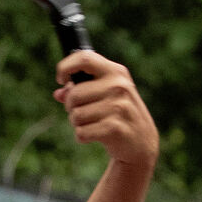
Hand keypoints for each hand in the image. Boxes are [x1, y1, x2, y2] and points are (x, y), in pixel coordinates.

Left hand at [54, 51, 157, 170]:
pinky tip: (94, 136)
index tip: (61, 79)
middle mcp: (118, 86)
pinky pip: (82, 132)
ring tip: (91, 124)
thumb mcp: (106, 95)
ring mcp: (119, 107)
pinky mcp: (115, 128)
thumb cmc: (119, 114)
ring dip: (77, 123)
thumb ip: (82, 90)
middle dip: (70, 106)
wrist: (143, 142)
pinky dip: (82, 137)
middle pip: (74, 94)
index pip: (85, 58)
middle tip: (81, 113)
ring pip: (76, 115)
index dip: (66, 67)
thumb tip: (59, 94)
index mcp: (116, 72)